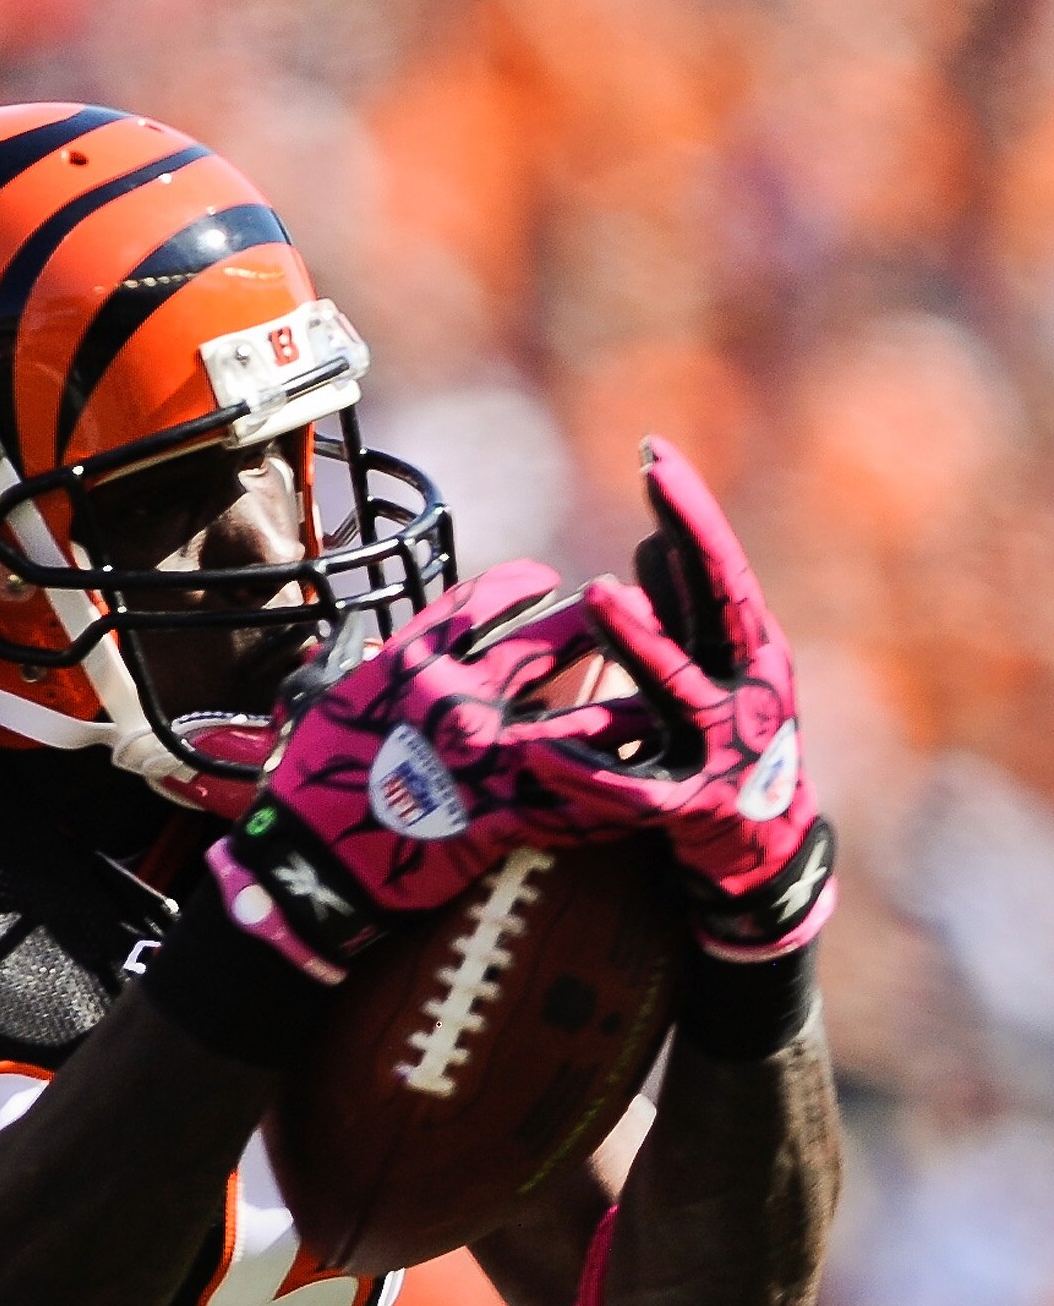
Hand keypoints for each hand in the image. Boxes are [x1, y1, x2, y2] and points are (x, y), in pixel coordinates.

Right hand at [207, 560, 645, 982]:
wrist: (305, 867)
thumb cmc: (305, 788)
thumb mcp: (321, 704)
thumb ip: (358, 664)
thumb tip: (364, 639)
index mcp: (411, 662)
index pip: (479, 601)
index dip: (520, 584)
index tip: (545, 579)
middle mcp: (456, 695)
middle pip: (548, 642)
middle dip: (598, 625)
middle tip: (633, 615)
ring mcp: (484, 757)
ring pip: (582, 716)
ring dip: (630, 705)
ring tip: (668, 694)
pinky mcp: (500, 815)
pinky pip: (576, 799)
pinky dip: (617, 791)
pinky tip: (653, 783)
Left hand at [544, 438, 835, 962]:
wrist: (764, 855)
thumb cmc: (731, 749)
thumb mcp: (715, 675)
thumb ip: (682, 615)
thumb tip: (648, 546)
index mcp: (754, 651)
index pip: (722, 567)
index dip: (692, 508)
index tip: (655, 449)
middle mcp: (749, 691)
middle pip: (718, 608)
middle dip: (690, 540)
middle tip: (651, 481)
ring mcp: (723, 751)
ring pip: (677, 690)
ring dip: (641, 641)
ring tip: (599, 594)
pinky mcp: (690, 810)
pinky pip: (629, 790)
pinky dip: (586, 772)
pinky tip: (541, 751)